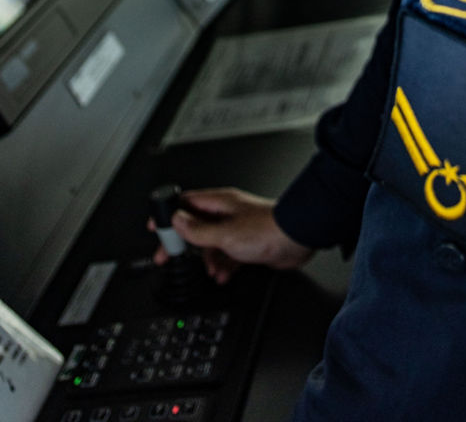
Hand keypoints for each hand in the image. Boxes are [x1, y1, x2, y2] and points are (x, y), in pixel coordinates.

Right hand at [149, 186, 312, 283]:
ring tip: (209, 269)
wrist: (297, 238)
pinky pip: (227, 255)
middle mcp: (227, 213)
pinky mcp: (248, 244)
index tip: (156, 227)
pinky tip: (224, 275)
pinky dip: (223, 266)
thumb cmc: (266, 229)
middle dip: (183, 243)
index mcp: (219, 203)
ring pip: (211, 244)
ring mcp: (237, 228)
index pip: (185, 204)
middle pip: (195, 226)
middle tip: (168, 256)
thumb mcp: (225, 233)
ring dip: (207, 259)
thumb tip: (177, 222)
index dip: (169, 215)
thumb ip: (199, 230)